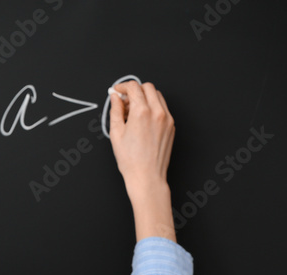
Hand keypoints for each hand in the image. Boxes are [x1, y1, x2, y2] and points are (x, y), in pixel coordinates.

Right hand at [109, 80, 174, 198]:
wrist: (146, 176)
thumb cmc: (130, 159)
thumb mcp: (116, 133)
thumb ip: (115, 111)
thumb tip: (115, 98)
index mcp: (142, 112)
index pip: (134, 87)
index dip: (122, 87)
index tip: (117, 91)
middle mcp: (158, 112)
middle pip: (148, 87)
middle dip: (134, 90)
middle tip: (124, 101)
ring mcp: (167, 118)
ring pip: (157, 96)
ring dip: (145, 97)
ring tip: (132, 111)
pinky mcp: (171, 126)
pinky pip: (162, 108)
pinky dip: (152, 107)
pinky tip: (142, 120)